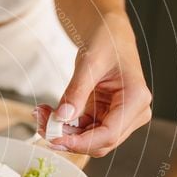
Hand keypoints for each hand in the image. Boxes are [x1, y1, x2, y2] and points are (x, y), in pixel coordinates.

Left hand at [36, 13, 151, 156]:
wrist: (108, 33)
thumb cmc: (106, 41)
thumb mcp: (88, 63)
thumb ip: (76, 92)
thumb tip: (61, 118)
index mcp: (136, 99)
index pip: (109, 134)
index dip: (81, 142)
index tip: (55, 139)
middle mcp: (133, 112)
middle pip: (99, 142)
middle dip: (68, 138)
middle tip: (40, 125)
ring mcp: (120, 117)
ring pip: (89, 139)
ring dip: (63, 132)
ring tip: (40, 115)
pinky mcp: (106, 117)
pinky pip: (84, 129)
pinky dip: (65, 126)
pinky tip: (48, 113)